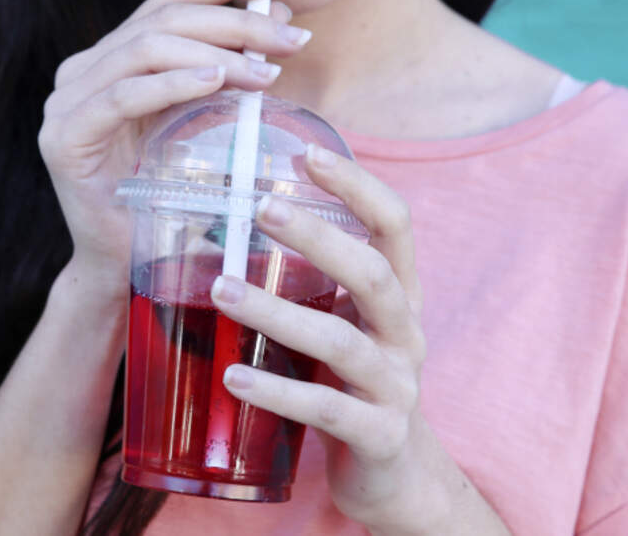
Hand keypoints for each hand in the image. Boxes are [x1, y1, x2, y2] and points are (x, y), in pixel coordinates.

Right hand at [37, 0, 311, 287]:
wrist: (121, 264)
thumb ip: (226, 71)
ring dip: (214, 52)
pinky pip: (122, 96)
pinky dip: (172, 83)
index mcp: (114, 56)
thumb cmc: (166, 196)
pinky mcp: (65, 137)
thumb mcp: (201, 121)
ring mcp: (67, 100)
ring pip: (144, 48)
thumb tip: (279, 19)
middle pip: (163, 18)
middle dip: (235, 21)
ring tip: (266, 71)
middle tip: (290, 39)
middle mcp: (84, 68)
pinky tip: (215, 81)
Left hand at [209, 144, 471, 532]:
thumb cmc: (356, 384)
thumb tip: (232, 225)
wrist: (398, 474)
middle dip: (319, 236)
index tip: (306, 154)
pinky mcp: (379, 436)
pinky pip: (326, 409)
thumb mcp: (348, 323)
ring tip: (221, 289)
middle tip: (261, 206)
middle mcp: (406, 334)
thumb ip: (314, 283)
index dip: (357, 186)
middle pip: (374, 273)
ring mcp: (396, 387)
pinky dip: (277, 392)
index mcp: (400, 297)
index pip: (395, 226)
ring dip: (278, 312)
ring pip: (341, 342)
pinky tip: (233, 377)